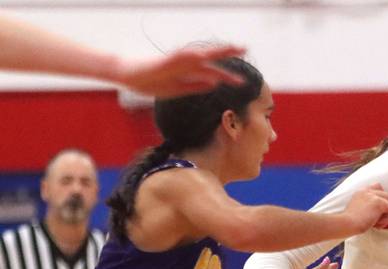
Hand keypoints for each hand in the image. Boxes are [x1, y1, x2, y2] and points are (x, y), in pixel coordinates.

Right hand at [112, 45, 246, 97]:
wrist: (127, 76)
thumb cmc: (151, 81)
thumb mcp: (178, 89)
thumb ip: (196, 85)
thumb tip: (214, 84)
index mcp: (189, 71)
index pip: (212, 70)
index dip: (227, 73)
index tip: (243, 78)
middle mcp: (185, 63)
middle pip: (210, 57)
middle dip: (227, 53)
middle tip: (246, 48)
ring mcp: (175, 61)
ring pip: (200, 55)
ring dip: (215, 51)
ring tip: (231, 47)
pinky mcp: (165, 62)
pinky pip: (180, 58)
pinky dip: (193, 56)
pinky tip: (204, 54)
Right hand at [341, 183, 387, 233]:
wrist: (347, 223)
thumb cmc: (349, 221)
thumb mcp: (355, 208)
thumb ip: (365, 205)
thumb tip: (375, 212)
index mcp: (360, 192)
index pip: (376, 186)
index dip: (380, 196)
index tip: (377, 208)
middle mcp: (367, 191)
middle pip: (386, 194)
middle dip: (384, 207)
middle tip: (375, 219)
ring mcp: (373, 196)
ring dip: (385, 214)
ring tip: (376, 223)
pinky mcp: (379, 203)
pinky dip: (386, 219)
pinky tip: (377, 225)